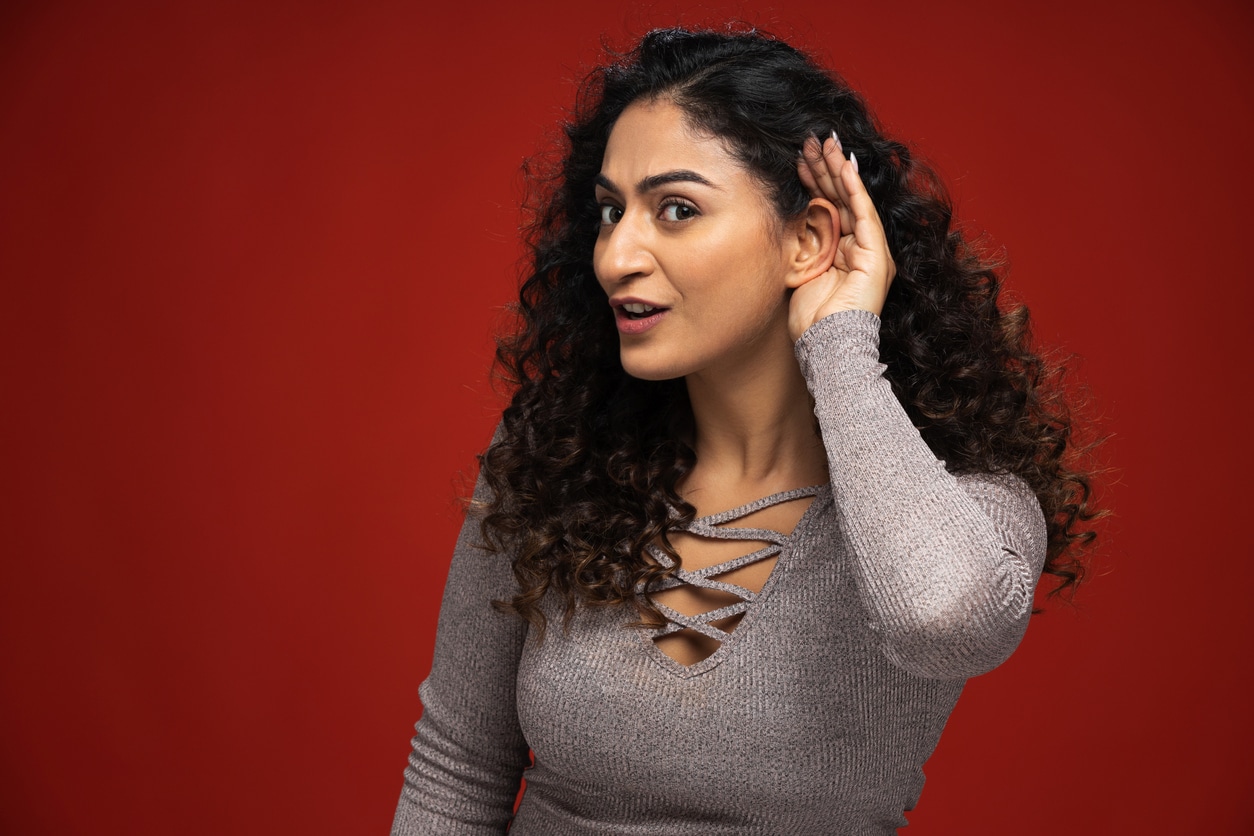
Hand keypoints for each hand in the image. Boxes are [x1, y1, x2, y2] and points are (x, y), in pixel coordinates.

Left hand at [789, 132, 895, 341]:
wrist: (827, 348)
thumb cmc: (810, 321)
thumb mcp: (800, 273)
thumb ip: (801, 246)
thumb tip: (789, 220)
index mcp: (842, 254)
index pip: (829, 208)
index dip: (815, 182)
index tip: (798, 161)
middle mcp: (860, 250)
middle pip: (840, 199)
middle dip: (824, 169)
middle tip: (809, 142)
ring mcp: (871, 252)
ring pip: (851, 201)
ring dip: (836, 170)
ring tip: (821, 144)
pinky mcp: (877, 256)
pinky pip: (863, 214)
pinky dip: (852, 188)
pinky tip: (841, 165)